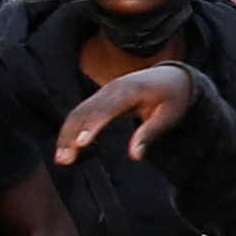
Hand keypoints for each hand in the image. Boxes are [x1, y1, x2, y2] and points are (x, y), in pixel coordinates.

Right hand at [50, 62, 200, 163]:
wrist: (173, 76)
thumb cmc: (174, 97)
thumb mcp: (169, 116)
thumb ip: (149, 133)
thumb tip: (135, 156)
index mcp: (129, 90)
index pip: (106, 109)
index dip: (92, 125)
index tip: (81, 143)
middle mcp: (111, 88)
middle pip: (85, 111)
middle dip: (72, 135)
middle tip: (64, 159)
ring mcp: (104, 91)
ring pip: (78, 112)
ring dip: (67, 134)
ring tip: (60, 158)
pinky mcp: (101, 98)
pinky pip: (81, 112)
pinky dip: (71, 129)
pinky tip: (65, 146)